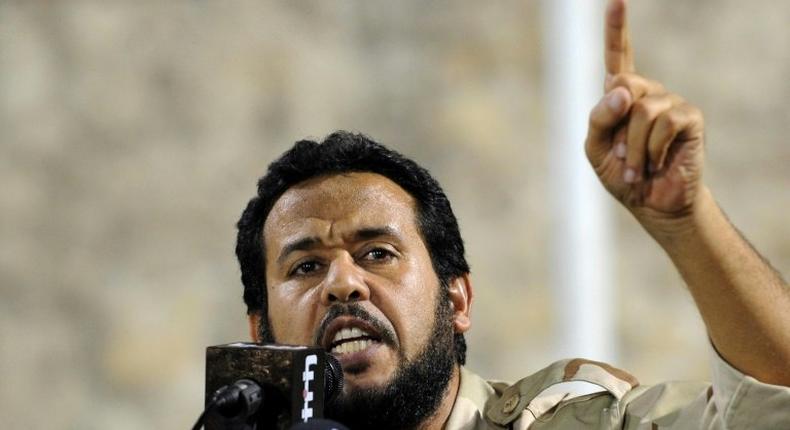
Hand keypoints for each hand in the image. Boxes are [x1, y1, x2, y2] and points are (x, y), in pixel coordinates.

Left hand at [586, 0, 705, 226]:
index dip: (617, 28)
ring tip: (636, 168)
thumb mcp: (595, 148)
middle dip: (615, 124)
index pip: (618, 57)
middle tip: (619, 155)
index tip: (616, 0)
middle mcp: (648, 92)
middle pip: (622, 83)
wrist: (652, 204)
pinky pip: (663, 122)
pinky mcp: (690, 117)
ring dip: (632, 147)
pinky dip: (651, 149)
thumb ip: (598, 117)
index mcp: (622, 97)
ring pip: (641, 108)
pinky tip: (656, 163)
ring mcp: (671, 102)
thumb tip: (622, 87)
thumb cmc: (622, 175)